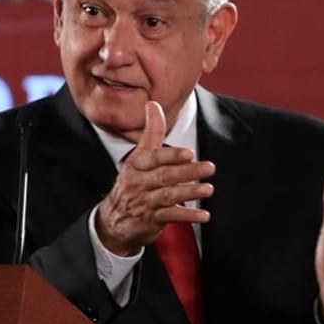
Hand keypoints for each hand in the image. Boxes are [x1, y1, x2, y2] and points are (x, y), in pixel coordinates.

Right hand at [95, 102, 215, 255]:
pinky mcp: (151, 220)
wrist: (114, 219)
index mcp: (137, 165)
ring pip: (167, 195)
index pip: (154, 158)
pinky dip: (188, 216)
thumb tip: (153, 104)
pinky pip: (170, 217)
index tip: (189, 153)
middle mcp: (139, 183)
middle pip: (164, 176)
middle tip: (209, 167)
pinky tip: (204, 215)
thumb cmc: (133, 182)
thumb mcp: (139, 157)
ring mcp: (144, 202)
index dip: (171, 156)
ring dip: (189, 192)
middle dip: (187, 172)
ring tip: (208, 189)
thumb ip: (151, 132)